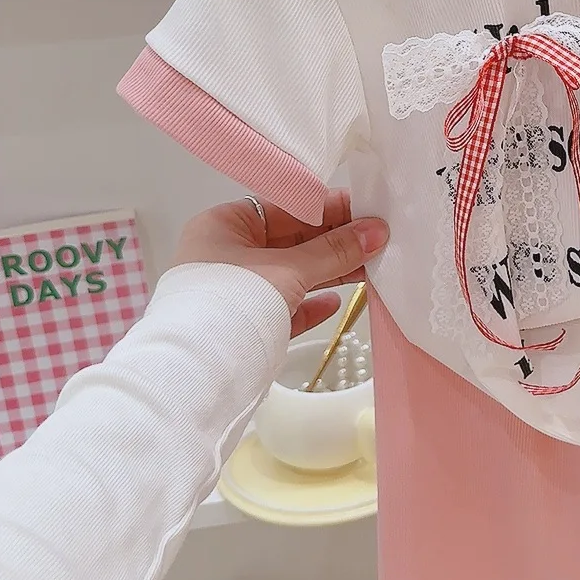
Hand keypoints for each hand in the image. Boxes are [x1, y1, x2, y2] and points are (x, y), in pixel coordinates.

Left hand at [171, 192, 388, 337]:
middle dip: (335, 241)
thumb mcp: (289, 269)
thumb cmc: (235, 302)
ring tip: (371, 267)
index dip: (328, 206)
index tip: (368, 209)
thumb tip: (378, 230)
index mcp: (225, 226)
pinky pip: (285, 307)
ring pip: (291, 274)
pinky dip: (311, 304)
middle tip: (379, 238)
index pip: (285, 206)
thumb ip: (335, 250)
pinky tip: (336, 302)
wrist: (199, 373)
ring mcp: (236, 292)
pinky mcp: (247, 325)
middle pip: (291, 240)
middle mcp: (227, 254)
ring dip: (330, 271)